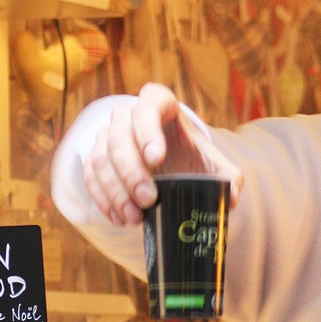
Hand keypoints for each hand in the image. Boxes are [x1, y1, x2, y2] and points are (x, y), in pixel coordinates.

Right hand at [83, 83, 242, 225]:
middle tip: (148, 199)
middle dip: (132, 172)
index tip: (156, 159)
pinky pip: (90, 174)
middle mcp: (128, 113)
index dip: (148, 132)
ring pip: (101, 158)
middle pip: (119, 137)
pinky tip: (118, 218)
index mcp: (159, 103)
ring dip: (115, 190)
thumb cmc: (191, 156)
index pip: (147, 108)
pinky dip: (102, 198)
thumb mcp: (213, 163)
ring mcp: (108, 133)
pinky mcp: (96, 155)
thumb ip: (228, 177)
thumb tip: (230, 198)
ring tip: (134, 216)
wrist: (171, 161)